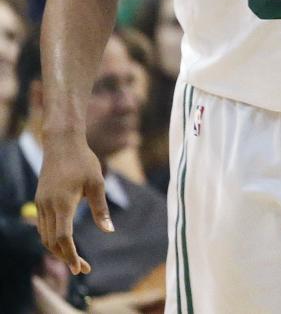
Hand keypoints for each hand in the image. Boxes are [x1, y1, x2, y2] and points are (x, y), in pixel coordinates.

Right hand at [35, 133, 112, 274]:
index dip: (70, 255)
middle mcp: (47, 206)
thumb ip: (101, 209)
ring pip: (45, 236)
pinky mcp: (41, 200)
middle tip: (83, 268)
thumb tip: (109, 231)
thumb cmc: (83, 161)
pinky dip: (52, 238)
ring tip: (75, 259)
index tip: (80, 268)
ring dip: (58, 249)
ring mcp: (41, 204)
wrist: (62, 144)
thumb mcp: (97, 183)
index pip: (62, 238)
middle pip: (51, 242)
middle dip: (66, 257)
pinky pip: (43, 226)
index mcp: (62, 204)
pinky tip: (65, 241)